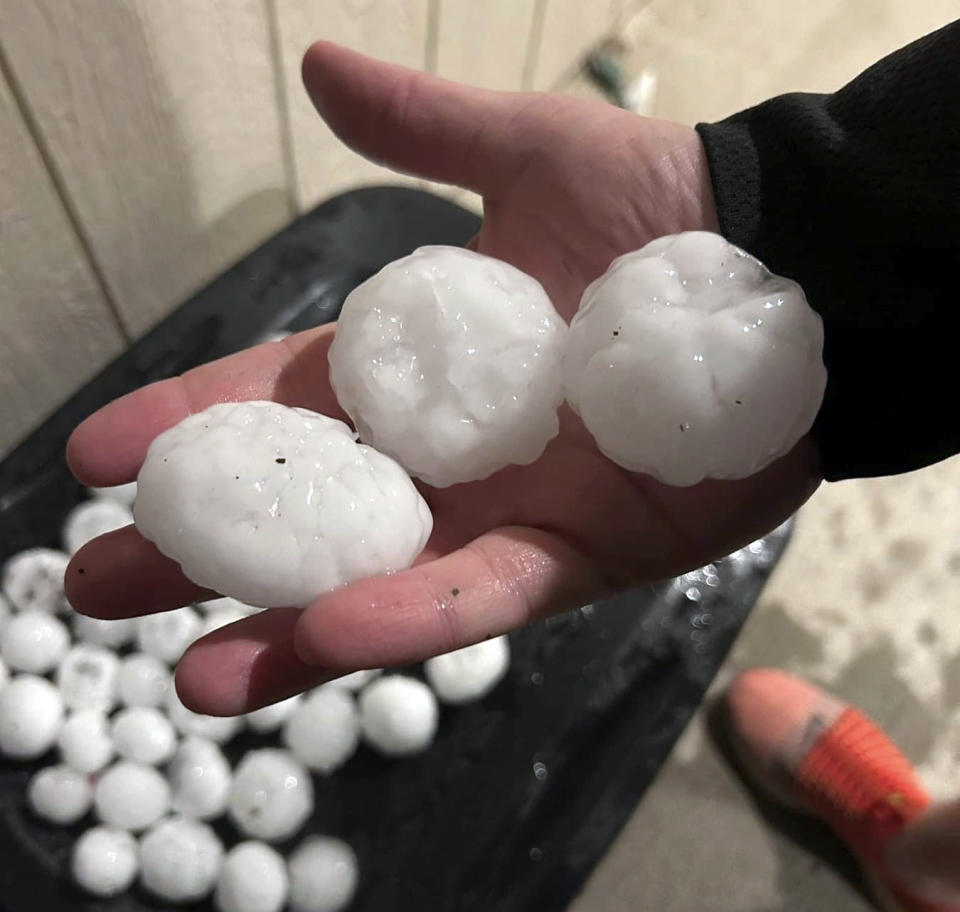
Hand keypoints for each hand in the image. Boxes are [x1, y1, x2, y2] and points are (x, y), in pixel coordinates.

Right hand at [65, 43, 821, 713]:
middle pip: (303, 507)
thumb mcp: (533, 156)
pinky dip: (411, 617)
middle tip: (98, 583)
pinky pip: (481, 598)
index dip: (190, 421)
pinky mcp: (575, 560)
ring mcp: (503, 515)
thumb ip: (426, 134)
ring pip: (375, 580)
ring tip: (194, 675)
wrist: (789, 283)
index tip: (100, 450)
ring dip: (285, 628)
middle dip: (205, 546)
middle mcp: (440, 453)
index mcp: (414, 366)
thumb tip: (319, 66)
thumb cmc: (666, 217)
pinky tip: (329, 635)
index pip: (277, 398)